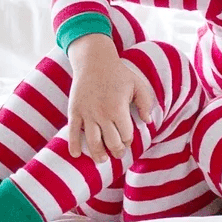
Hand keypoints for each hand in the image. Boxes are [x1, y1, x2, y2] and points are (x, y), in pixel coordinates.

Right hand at [66, 33, 156, 162]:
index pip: (126, 135)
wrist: (94, 61)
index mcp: (119, 109)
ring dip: (98, 154)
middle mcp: (102, 114)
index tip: (128, 141)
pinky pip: (72, 132)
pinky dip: (73, 145)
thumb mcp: (138, 85)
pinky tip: (76, 154)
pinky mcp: (74, 111)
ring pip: (92, 142)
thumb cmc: (119, 74)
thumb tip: (148, 121)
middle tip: (118, 154)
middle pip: (110, 142)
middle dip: (116, 151)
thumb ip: (146, 103)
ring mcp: (87, 114)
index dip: (128, 141)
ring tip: (102, 160)